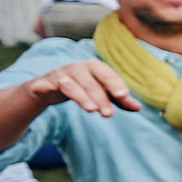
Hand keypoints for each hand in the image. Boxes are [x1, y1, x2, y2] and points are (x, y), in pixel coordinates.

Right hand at [23, 59, 138, 118]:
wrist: (48, 88)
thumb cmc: (82, 87)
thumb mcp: (101, 92)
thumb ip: (119, 100)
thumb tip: (138, 108)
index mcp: (93, 67)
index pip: (107, 74)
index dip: (115, 84)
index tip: (124, 96)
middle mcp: (76, 68)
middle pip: (91, 83)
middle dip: (101, 98)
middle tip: (109, 114)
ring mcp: (59, 75)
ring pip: (71, 86)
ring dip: (80, 97)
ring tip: (91, 110)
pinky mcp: (43, 84)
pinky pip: (43, 85)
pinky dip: (43, 86)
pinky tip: (44, 90)